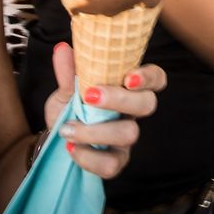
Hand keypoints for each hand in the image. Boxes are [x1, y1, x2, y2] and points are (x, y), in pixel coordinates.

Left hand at [44, 42, 166, 178]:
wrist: (58, 138)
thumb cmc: (71, 108)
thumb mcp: (67, 89)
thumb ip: (68, 73)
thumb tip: (62, 49)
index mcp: (128, 89)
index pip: (156, 78)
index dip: (150, 77)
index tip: (129, 77)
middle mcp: (132, 113)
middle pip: (147, 104)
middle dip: (120, 99)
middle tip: (89, 96)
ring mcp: (126, 139)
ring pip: (129, 134)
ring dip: (95, 131)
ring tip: (67, 128)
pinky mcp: (116, 161)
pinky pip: (112, 164)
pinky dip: (88, 156)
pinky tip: (70, 147)